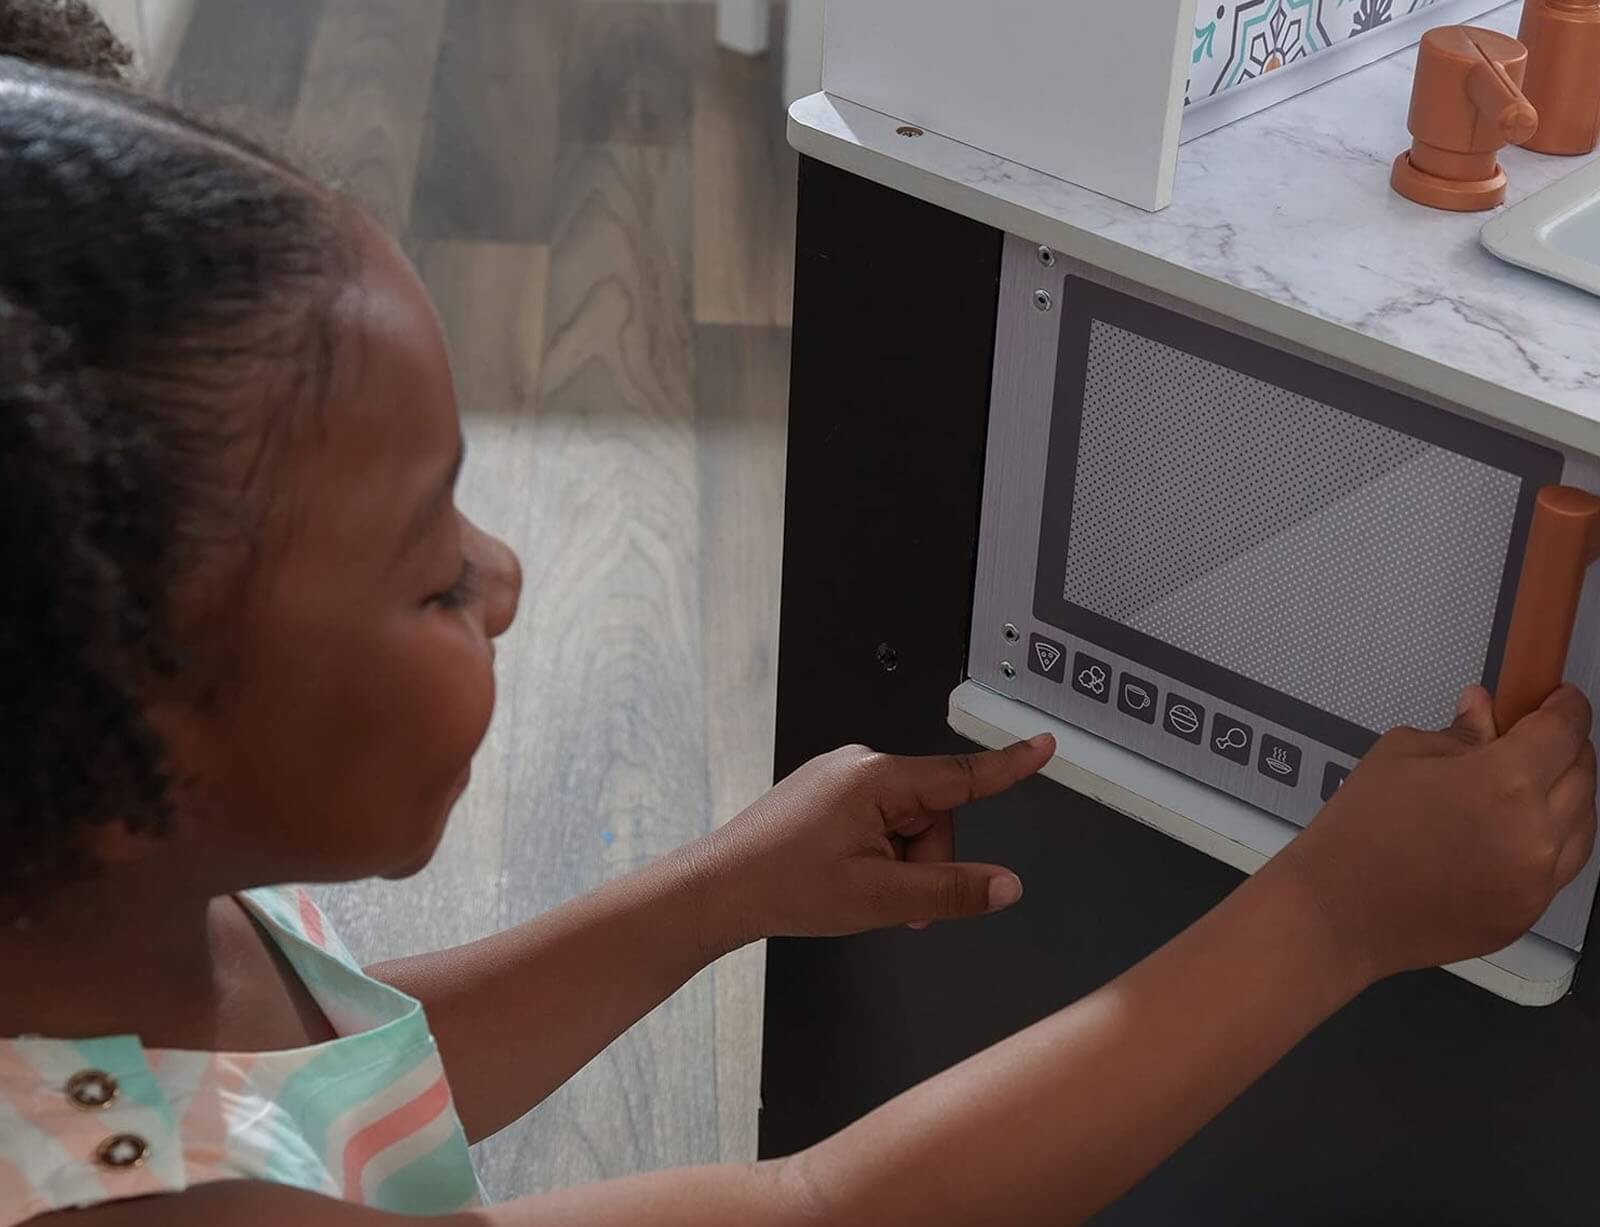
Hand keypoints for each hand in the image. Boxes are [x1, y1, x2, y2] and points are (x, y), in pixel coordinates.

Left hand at [703, 736, 1054, 945]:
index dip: (1010, 765)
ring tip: (857, 889)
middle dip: (923, 862)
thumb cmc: (783, 885)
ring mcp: (841, 776)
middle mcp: (860, 765)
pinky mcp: (828, 792)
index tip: (1043, 745)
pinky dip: (876, 854)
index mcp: (876, 778)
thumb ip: (951, 892)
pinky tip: (844, 876)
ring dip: (898, 864)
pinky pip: (877, 821)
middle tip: (889, 899)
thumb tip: (1004, 886)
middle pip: (933, 816)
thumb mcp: (880, 899)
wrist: (720, 888)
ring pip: (906, 825)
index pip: (962, 775)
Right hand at [1272, 685, 1596, 981]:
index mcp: (1503, 781)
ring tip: (1525, 789)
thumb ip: (1458, 732)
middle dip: (1566, 749)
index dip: (1566, 707)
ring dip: (1564, 797)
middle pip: (1583, 774)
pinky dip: (1549, 842)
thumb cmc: (1357, 834)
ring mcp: (1536, 880)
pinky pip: (1561, 867)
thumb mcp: (1399, 755)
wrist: (1338, 910)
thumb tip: (1484, 710)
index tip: (1560, 700)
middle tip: (1534, 740)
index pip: (1564, 730)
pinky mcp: (1527, 913)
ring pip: (1583, 824)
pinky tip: (1511, 832)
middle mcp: (1534, 833)